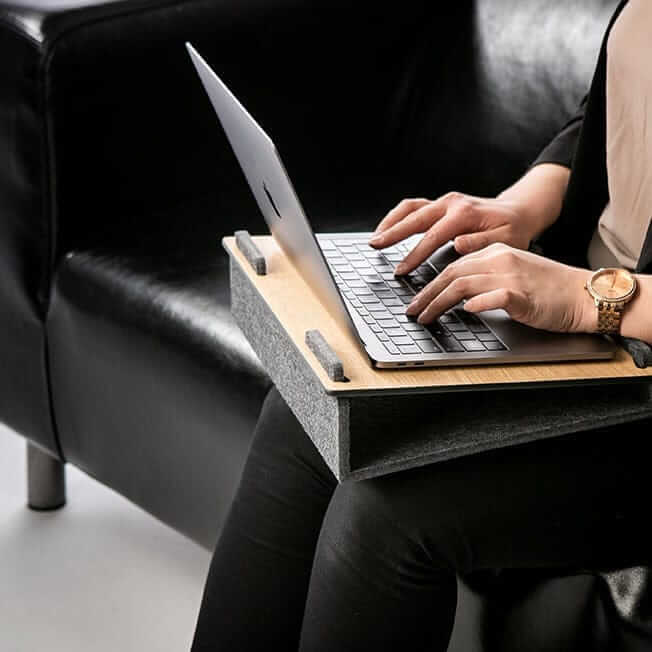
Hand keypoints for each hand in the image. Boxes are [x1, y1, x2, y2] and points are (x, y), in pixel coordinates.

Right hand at [368, 192, 539, 274]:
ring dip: (390, 222)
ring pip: (410, 208)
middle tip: (375, 246)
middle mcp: (451, 203)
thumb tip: (457, 244)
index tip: (401, 270)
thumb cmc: (513, 230)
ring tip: (376, 238)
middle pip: (414, 217)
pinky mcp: (440, 204)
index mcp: (464, 213)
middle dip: (392, 233)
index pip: (432, 236)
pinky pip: (413, 207)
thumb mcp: (505, 241)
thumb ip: (481, 243)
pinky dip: (398, 217)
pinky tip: (388, 229)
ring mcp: (444, 202)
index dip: (414, 254)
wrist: (518, 212)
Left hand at [405, 243, 595, 333]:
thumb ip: (484, 280)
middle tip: (411, 311)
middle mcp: (499, 260)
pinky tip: (464, 312)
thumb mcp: (511, 275)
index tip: (416, 299)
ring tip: (425, 317)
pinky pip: (493, 296)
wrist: (583, 294)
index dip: (429, 284)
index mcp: (495, 253)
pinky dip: (475, 304)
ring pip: (462, 284)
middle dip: (426, 294)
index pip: (453, 266)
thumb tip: (457, 296)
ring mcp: (510, 275)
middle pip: (451, 274)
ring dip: (438, 302)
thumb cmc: (548, 289)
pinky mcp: (522, 294)